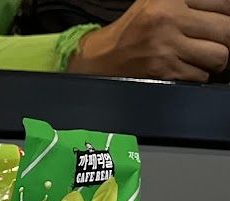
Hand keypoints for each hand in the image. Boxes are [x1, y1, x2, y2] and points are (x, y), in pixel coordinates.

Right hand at [68, 0, 229, 81]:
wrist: (100, 58)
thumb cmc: (133, 29)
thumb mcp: (157, 1)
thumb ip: (190, 2)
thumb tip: (226, 11)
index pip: (224, 3)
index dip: (228, 16)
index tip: (221, 23)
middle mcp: (168, 19)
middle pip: (226, 30)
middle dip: (225, 40)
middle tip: (216, 42)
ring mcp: (166, 47)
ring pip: (218, 56)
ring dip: (214, 60)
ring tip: (201, 56)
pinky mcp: (163, 71)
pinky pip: (200, 76)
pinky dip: (197, 75)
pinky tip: (184, 68)